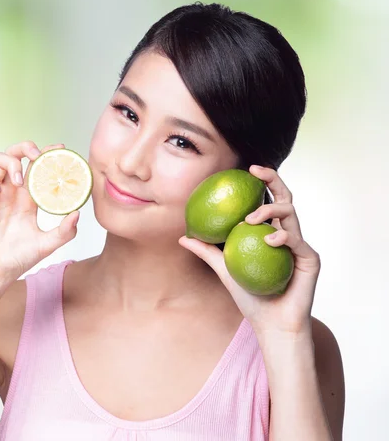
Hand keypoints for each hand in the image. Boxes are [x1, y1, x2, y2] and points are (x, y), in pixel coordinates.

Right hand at [0, 141, 79, 286]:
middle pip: (15, 155)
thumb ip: (65, 231)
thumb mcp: (47, 244)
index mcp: (27, 198)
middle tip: (37, 155)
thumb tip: (78, 213)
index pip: (37, 167)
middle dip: (26, 147)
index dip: (47, 154)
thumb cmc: (17, 260)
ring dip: (10, 162)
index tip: (60, 149)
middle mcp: (10, 192)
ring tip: (19, 181)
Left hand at [179, 165, 320, 336]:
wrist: (270, 324)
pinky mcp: (310, 259)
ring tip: (250, 218)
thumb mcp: (223, 269)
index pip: (267, 201)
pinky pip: (297, 240)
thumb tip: (183, 236)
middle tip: (256, 171)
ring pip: (291, 213)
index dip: (262, 182)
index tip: (246, 169)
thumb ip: (207, 251)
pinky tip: (269, 239)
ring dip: (270, 210)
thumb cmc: (249, 298)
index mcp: (269, 231)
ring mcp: (300, 245)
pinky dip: (283, 236)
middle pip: (285, 198)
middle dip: (273, 180)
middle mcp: (288, 233)